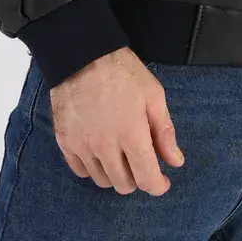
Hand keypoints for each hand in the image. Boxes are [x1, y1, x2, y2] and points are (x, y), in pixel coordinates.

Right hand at [49, 47, 184, 195]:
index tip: (162, 180)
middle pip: (124, 185)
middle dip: (137, 178)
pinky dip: (92, 167)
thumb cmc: (122, 71)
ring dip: (115, 174)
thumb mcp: (153, 95)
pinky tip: (99, 150)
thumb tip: (176, 161)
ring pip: (102, 181)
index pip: (146, 179)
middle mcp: (105, 147)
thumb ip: (164, 131)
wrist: (83, 55)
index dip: (158, 185)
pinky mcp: (65, 142)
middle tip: (140, 159)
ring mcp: (82, 146)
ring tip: (120, 153)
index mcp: (131, 135)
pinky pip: (80, 171)